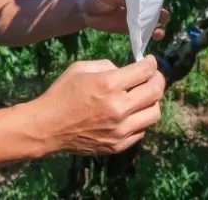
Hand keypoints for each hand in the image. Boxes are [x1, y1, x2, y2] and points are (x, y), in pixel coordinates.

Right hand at [29, 56, 164, 155]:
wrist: (48, 126)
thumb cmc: (62, 93)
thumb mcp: (81, 68)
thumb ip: (107, 65)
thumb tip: (126, 71)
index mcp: (108, 84)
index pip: (144, 72)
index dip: (151, 63)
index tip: (150, 61)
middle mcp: (119, 107)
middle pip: (155, 91)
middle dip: (158, 79)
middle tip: (154, 76)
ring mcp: (120, 129)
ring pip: (154, 113)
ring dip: (153, 101)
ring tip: (144, 96)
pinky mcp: (119, 145)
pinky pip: (141, 130)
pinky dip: (140, 119)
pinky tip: (130, 113)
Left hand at [77, 0, 169, 36]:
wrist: (83, 10)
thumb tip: (141, 2)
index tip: (159, 0)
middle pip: (155, 4)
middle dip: (160, 10)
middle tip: (161, 16)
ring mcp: (137, 14)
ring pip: (154, 18)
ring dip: (160, 22)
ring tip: (159, 28)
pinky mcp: (133, 27)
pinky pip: (146, 30)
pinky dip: (153, 33)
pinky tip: (156, 35)